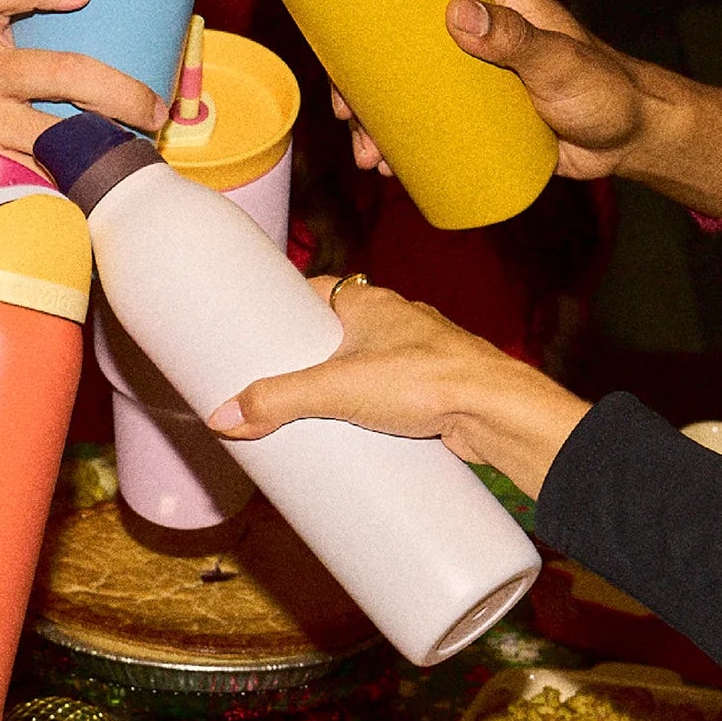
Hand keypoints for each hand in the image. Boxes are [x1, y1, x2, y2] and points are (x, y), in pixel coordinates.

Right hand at [0, 0, 166, 326]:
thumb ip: (1, 54)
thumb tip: (90, 52)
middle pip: (59, 71)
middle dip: (120, 92)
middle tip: (152, 108)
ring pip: (57, 135)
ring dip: (101, 149)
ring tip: (130, 156)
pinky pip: (36, 180)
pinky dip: (65, 187)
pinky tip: (86, 192)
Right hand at [204, 277, 591, 494]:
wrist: (496, 410)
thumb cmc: (428, 379)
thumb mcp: (335, 389)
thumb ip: (277, 402)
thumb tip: (224, 417)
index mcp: (369, 302)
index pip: (316, 289)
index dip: (287, 305)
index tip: (260, 325)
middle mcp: (396, 321)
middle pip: (339, 331)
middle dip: (311, 355)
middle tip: (277, 380)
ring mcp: (420, 355)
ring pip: (369, 363)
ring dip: (344, 384)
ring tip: (311, 412)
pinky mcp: (436, 390)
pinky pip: (394, 394)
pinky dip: (375, 408)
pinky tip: (361, 431)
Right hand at [330, 0, 721, 217]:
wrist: (631, 137)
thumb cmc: (605, 87)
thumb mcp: (557, 61)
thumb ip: (514, 38)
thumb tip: (458, 14)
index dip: (373, 5)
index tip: (341, 38)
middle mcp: (471, 29)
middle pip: (398, 45)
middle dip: (362, 80)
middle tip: (348, 113)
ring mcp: (469, 73)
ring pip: (405, 88)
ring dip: (376, 120)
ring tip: (369, 154)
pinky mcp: (473, 112)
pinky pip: (425, 121)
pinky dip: (400, 141)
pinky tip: (386, 164)